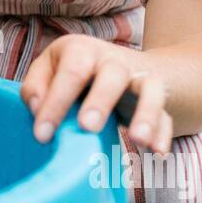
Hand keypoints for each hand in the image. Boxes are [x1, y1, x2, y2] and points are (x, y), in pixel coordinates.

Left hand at [19, 34, 172, 154]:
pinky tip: (157, 153)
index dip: (56, 102)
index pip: (71, 71)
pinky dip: (163, 133)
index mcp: (81, 50)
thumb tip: (36, 109)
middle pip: (112, 74)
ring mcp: (139, 78)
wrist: (121, 66)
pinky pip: (166, 114)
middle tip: (87, 127)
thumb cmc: (73, 73)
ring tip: (138, 139)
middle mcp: (113, 61)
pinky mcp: (157, 99)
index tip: (42, 135)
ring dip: (146, 114)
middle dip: (100, 100)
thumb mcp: (49, 70)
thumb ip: (35, 87)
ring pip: (150, 89)